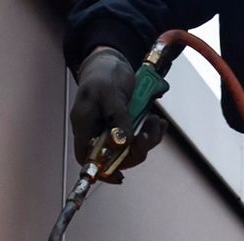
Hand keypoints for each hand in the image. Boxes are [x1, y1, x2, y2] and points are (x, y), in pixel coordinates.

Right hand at [70, 47, 166, 172]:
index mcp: (85, 126)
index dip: (101, 171)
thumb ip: (116, 118)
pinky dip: (152, 133)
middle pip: (114, 158)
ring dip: (148, 140)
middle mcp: (97, 133)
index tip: (119, 176)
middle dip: (136, 150)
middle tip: (148, 132)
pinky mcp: (125, 127)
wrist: (111, 61)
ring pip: (131, 150)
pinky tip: (158, 122)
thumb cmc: (104, 74)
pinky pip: (140, 139)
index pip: (87, 158)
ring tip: (156, 122)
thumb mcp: (110, 93)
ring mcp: (112, 132)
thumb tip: (122, 143)